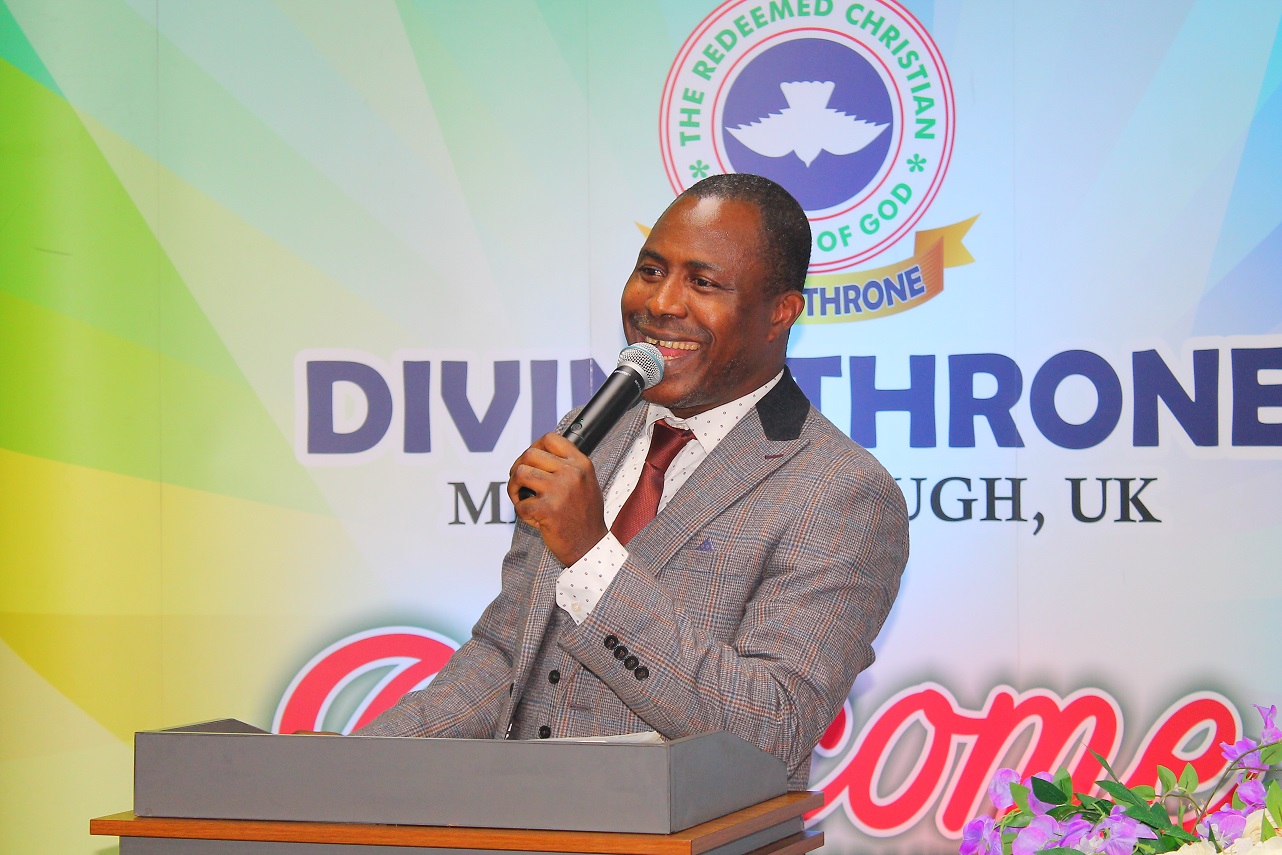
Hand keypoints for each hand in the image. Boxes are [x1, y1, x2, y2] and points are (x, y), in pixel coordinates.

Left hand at [508, 433, 607, 565]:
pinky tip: (533, 516)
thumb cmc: (585, 515)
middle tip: (519, 481)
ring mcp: (559, 490)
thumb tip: (537, 453)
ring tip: (521, 497)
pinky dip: (521, 511)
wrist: (590, 545)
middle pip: (530, 454)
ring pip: (520, 473)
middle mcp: (571, 473)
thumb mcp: (586, 482)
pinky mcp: (547, 509)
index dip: (534, 446)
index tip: (531, 460)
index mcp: (581, 464)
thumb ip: (567, 466)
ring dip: (513, 486)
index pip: (550, 439)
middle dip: (517, 466)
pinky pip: (520, 504)